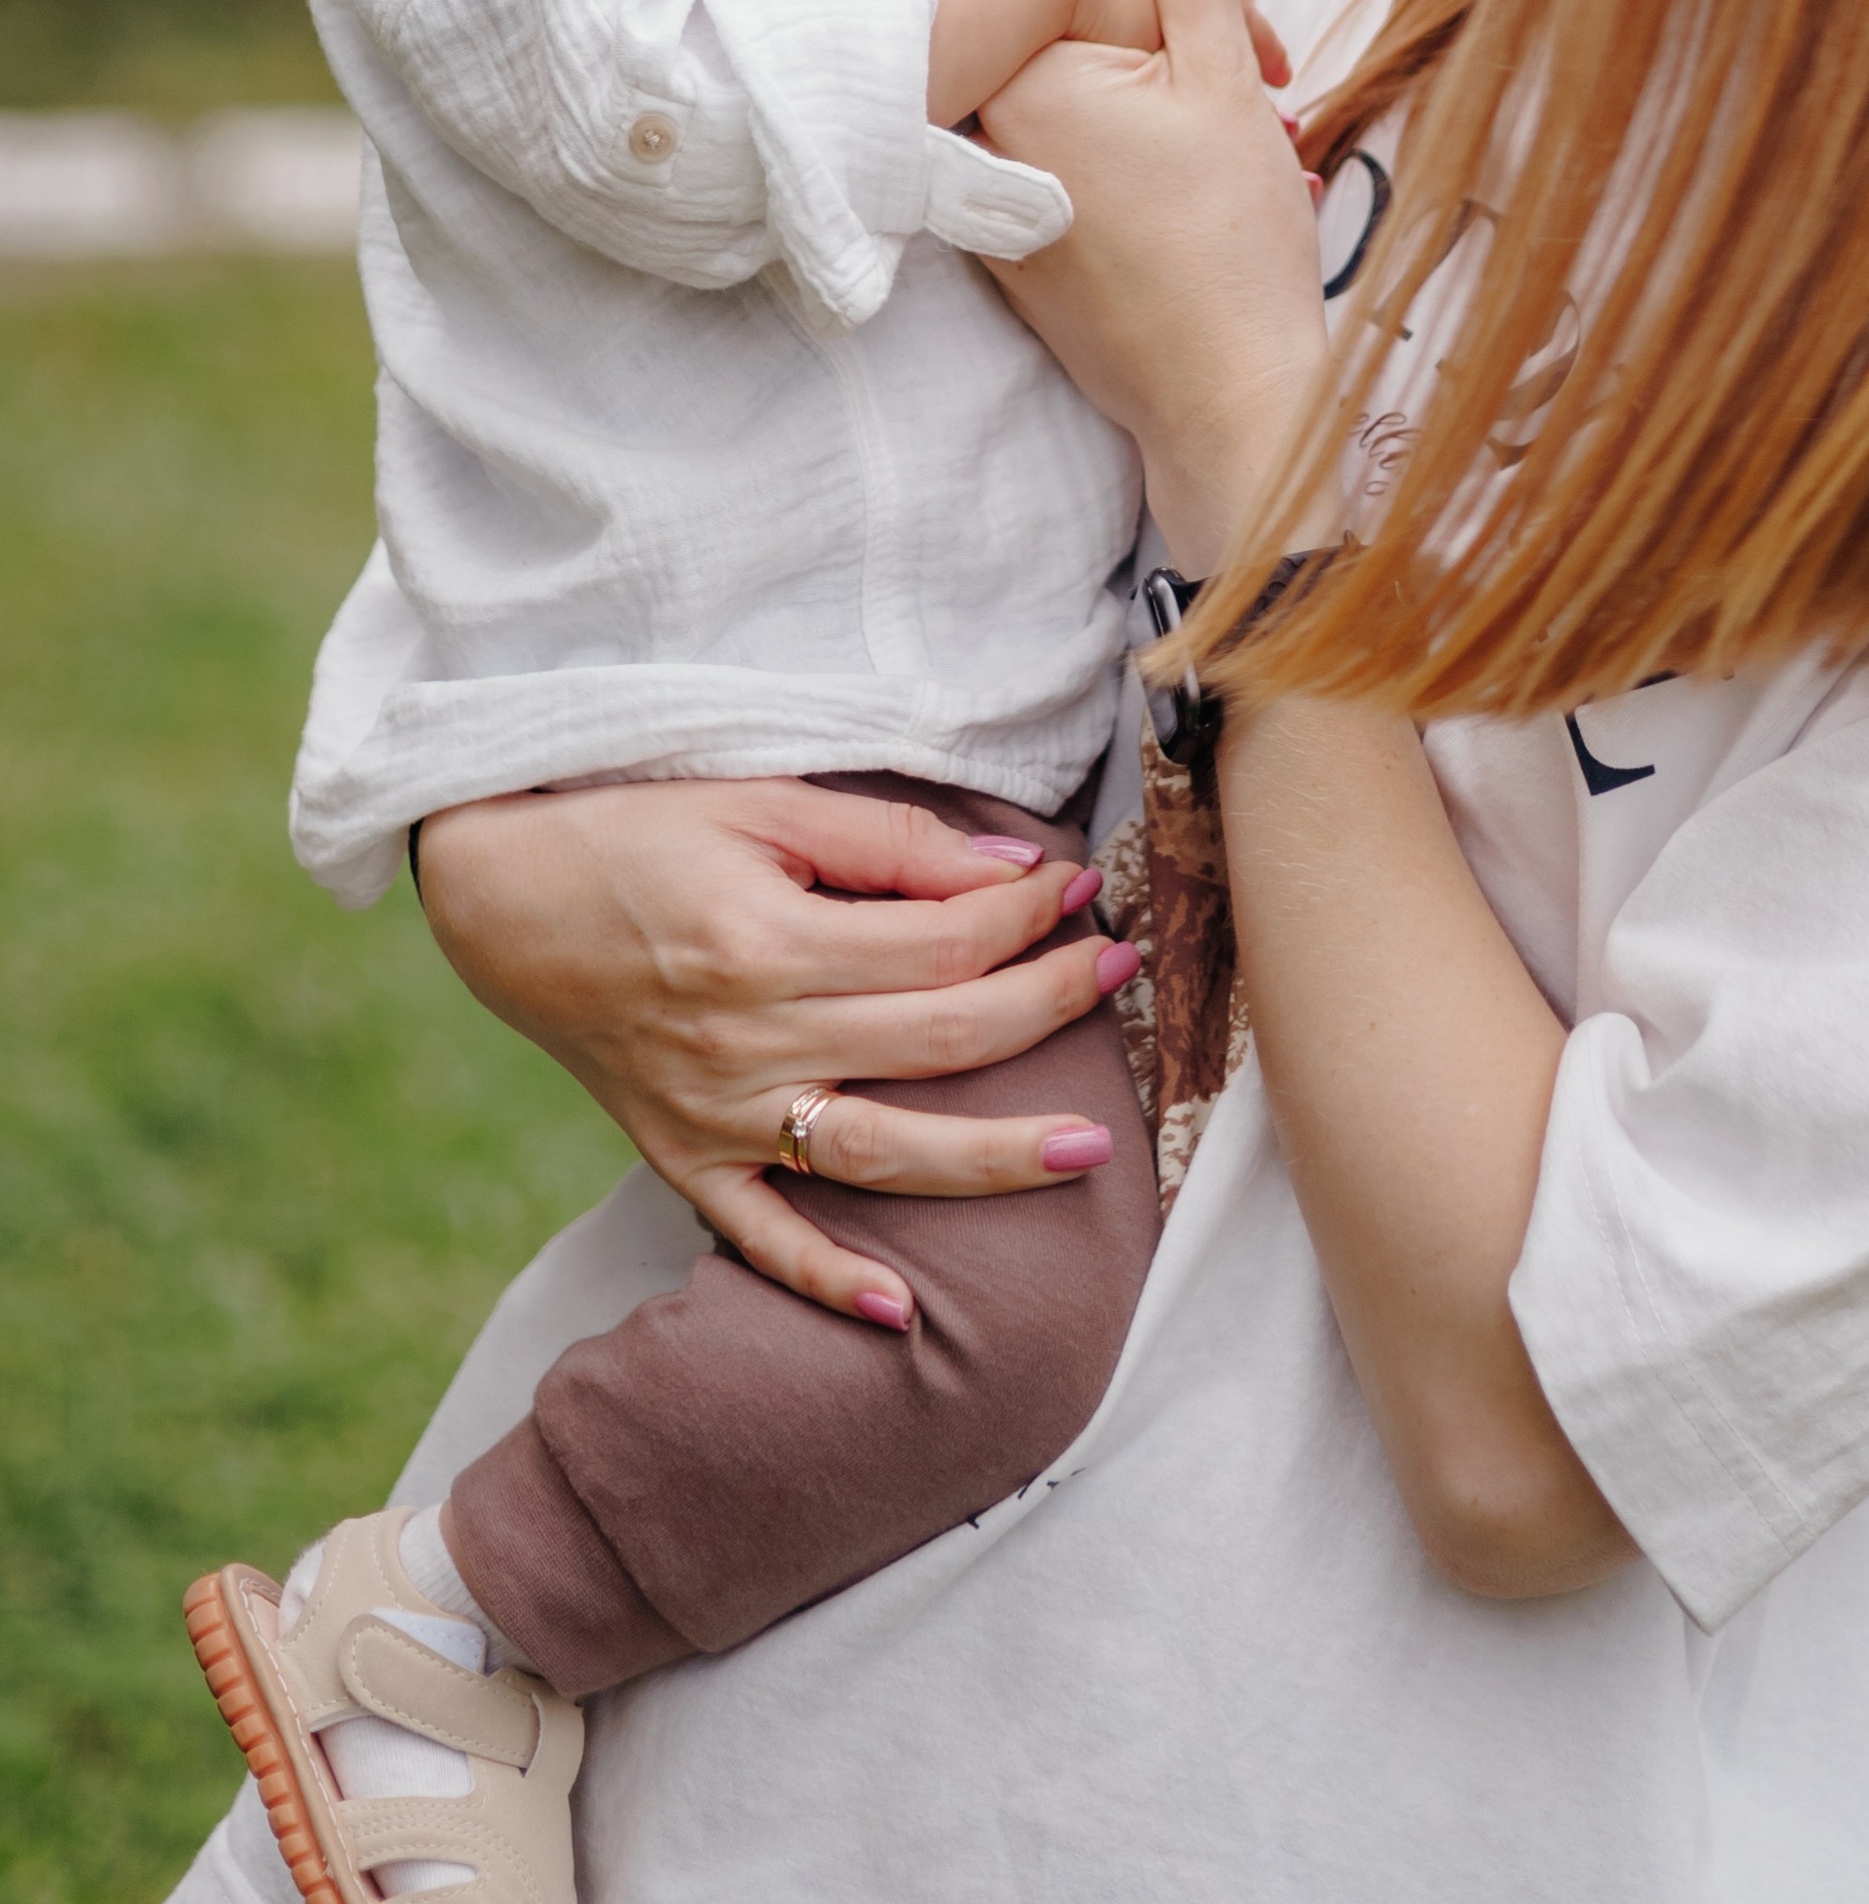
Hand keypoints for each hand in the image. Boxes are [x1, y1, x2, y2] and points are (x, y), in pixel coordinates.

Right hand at [414, 777, 1133, 1323]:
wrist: (503, 899)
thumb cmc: (638, 833)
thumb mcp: (760, 803)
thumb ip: (889, 842)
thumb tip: (1013, 872)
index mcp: (766, 938)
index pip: (941, 944)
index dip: (1025, 916)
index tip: (1079, 891)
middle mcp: (744, 1038)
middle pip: (937, 1042)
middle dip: (1047, 1005)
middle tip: (1119, 972)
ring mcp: (712, 1112)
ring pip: (878, 1156)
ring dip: (991, 1161)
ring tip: (1087, 1152)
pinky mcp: (680, 1157)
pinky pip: (759, 1236)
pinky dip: (824, 1280)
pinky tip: (901, 1311)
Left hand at [979, 0, 1331, 569]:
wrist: (1226, 403)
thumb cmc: (1232, 246)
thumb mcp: (1225, 78)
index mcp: (1023, 76)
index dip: (1191, 6)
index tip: (1260, 61)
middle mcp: (982, 133)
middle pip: (1087, 46)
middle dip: (1186, 64)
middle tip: (1266, 114)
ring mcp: (994, 200)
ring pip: (1089, 111)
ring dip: (1173, 121)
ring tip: (1252, 171)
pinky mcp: (1015, 254)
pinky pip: (1074, 178)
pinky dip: (1140, 177)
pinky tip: (1208, 211)